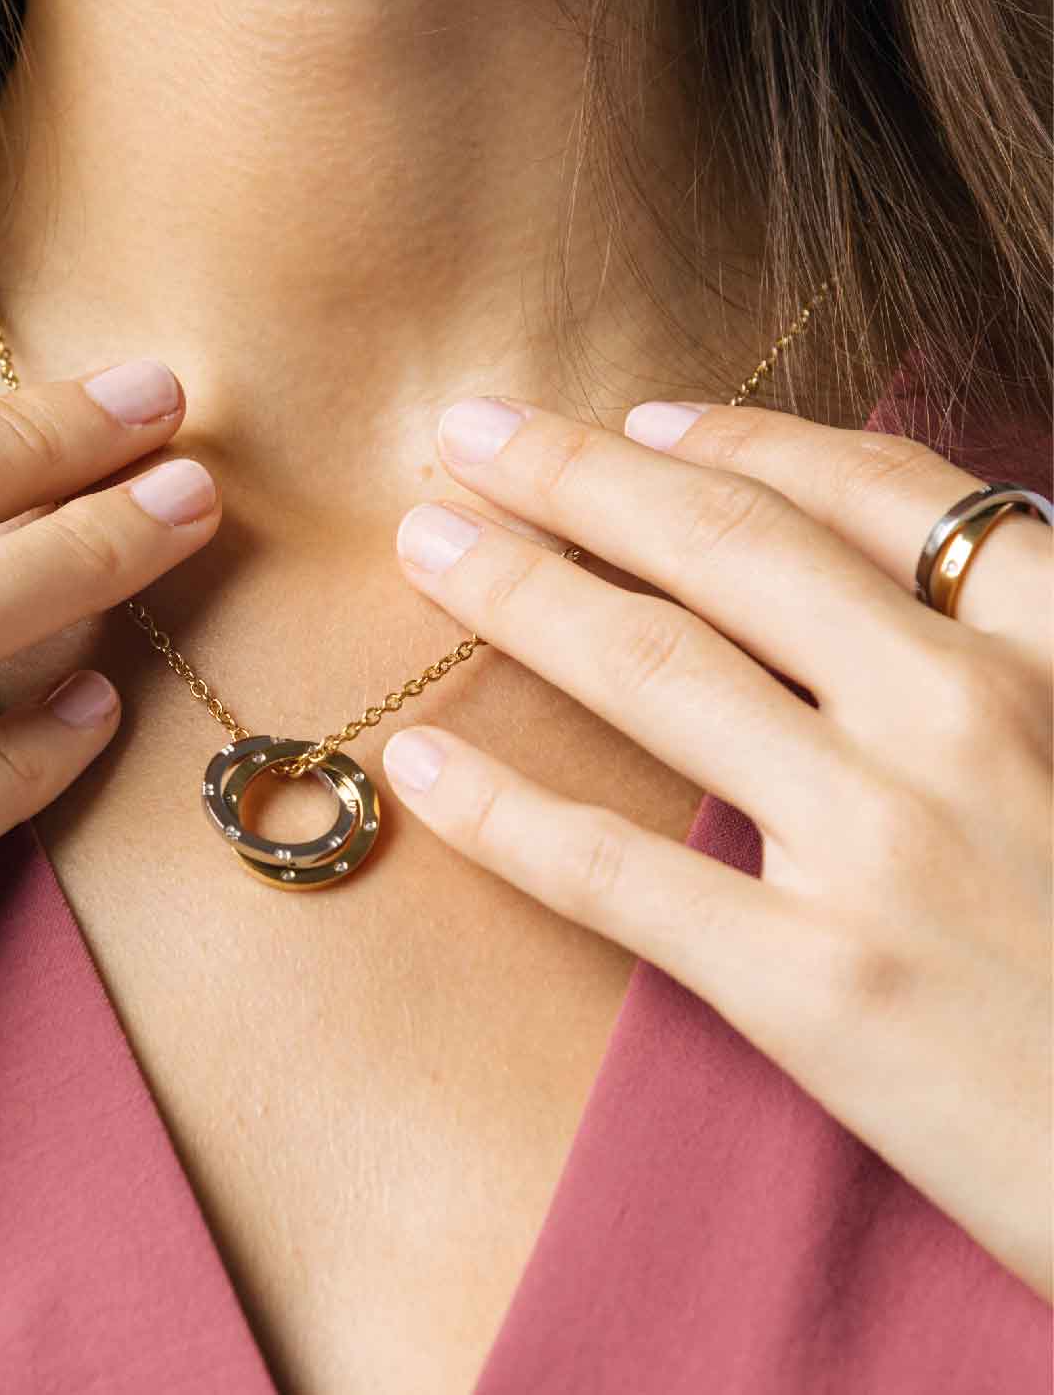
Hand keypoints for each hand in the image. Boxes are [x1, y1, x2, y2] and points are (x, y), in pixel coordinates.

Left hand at [380, 393, 1052, 1302]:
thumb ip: (1032, 651)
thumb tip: (891, 584)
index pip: (872, 490)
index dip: (735, 437)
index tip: (635, 420)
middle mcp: (968, 715)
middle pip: (726, 546)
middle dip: (577, 473)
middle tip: (469, 431)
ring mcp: (885, 848)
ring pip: (652, 669)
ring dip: (514, 586)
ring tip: (424, 539)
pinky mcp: (821, 990)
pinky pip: (619, 871)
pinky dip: (501, 808)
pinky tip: (417, 763)